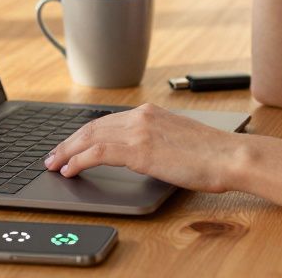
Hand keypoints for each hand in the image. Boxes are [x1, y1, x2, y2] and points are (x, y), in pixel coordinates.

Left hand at [43, 103, 243, 192]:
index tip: (71, 145)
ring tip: (54, 163)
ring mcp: (139, 131)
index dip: (84, 134)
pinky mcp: (139, 149)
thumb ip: (155, 139)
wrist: (229, 155)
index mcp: (150, 112)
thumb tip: (140, 152)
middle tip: (53, 155)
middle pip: (92, 127)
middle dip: (69, 142)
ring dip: (67, 151)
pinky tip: (70, 169)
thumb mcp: (178, 138)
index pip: (106, 121)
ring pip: (89, 138)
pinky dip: (78, 160)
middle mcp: (141, 116)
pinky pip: (97, 153)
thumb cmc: (212, 154)